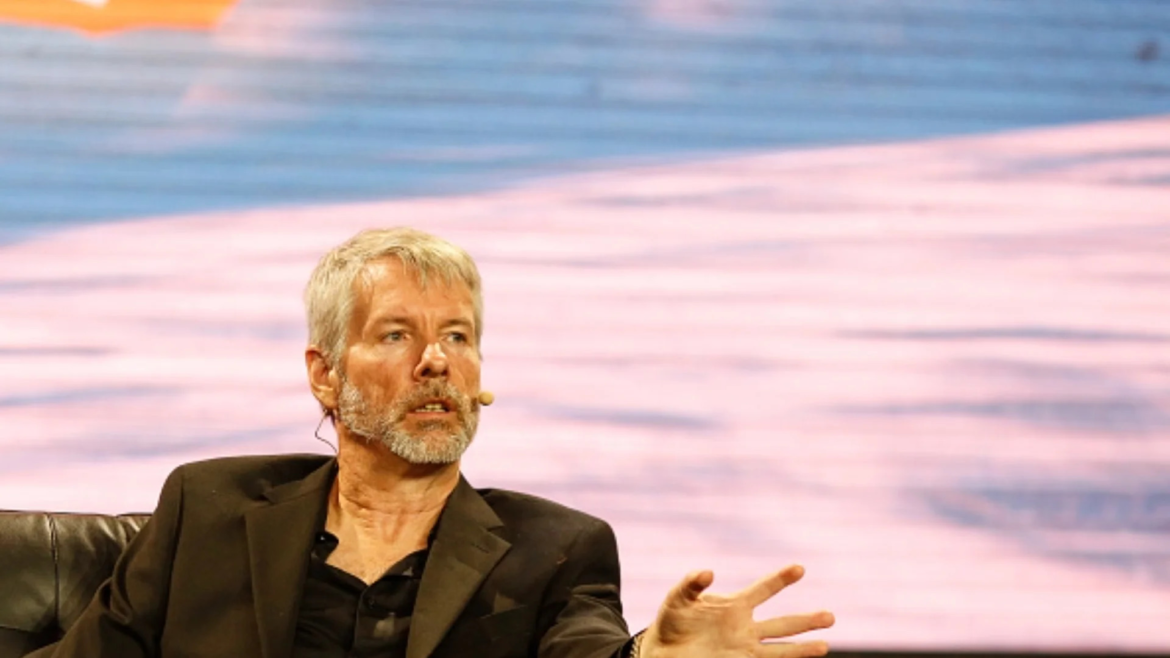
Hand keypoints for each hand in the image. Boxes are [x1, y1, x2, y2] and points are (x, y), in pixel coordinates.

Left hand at [638, 564, 833, 657]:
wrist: (663, 652)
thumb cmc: (672, 621)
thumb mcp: (678, 598)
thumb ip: (691, 584)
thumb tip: (707, 572)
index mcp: (735, 605)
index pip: (764, 590)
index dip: (780, 579)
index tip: (799, 568)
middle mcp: (746, 628)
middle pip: (782, 623)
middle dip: (805, 621)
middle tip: (830, 617)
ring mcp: (744, 649)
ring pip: (780, 649)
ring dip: (802, 649)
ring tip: (825, 646)